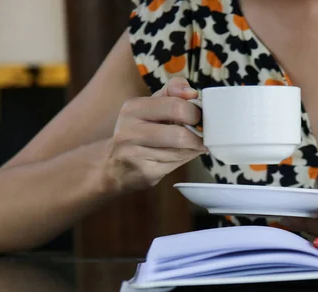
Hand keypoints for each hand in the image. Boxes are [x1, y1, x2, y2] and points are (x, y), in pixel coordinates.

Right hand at [103, 77, 204, 191]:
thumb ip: (171, 93)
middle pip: (179, 134)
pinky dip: (185, 159)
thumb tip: (192, 92)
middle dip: (198, 135)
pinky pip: (175, 165)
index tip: (200, 117)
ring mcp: (135, 154)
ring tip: (195, 144)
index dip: (195, 113)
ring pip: (180, 151)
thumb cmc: (139, 132)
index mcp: (133, 108)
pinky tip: (182, 155)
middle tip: (203, 134)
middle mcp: (130, 131)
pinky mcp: (144, 172)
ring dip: (194, 148)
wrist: (113, 166)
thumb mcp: (150, 107)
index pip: (175, 106)